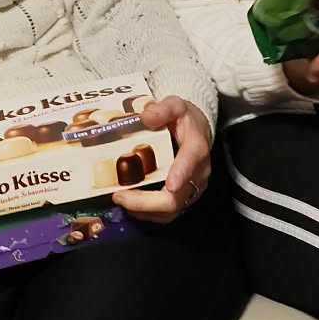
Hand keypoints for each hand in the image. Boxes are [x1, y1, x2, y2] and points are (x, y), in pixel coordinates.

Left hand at [112, 97, 211, 221]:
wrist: (198, 130)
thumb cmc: (185, 119)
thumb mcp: (175, 105)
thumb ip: (163, 109)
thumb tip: (146, 116)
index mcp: (196, 148)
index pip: (191, 162)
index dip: (181, 174)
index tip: (170, 185)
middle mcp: (198, 173)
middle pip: (177, 198)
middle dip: (147, 202)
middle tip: (121, 196)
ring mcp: (192, 188)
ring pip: (171, 210)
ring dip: (144, 210)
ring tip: (121, 200)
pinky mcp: (185, 198)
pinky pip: (167, 214)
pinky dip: (148, 213)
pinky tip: (130, 206)